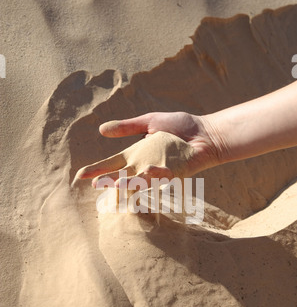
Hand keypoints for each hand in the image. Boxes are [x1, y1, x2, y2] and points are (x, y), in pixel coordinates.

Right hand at [74, 112, 220, 187]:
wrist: (205, 132)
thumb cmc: (180, 126)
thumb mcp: (149, 121)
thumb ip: (127, 127)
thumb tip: (101, 129)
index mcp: (137, 153)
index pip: (113, 163)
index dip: (98, 169)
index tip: (82, 175)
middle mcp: (144, 165)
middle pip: (122, 175)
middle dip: (108, 181)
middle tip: (94, 185)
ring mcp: (159, 171)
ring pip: (140, 180)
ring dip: (128, 183)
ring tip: (116, 184)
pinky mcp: (174, 173)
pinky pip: (162, 175)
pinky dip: (155, 173)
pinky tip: (147, 170)